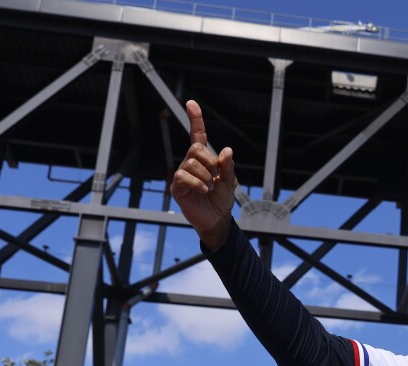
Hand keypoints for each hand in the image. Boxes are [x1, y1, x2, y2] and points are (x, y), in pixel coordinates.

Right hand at [171, 100, 236, 250]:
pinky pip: (183, 176)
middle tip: (216, 177)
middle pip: (196, 148)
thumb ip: (228, 166)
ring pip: (191, 163)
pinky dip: (198, 182)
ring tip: (210, 188)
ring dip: (206, 176)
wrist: (217, 220)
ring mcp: (182, 175)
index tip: (191, 103)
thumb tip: (226, 150)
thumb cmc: (222, 200)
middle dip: (210, 161)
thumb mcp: (230, 181)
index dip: (195, 120)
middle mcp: (190, 163)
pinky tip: (204, 190)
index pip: (197, 135)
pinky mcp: (177, 187)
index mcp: (204, 160)